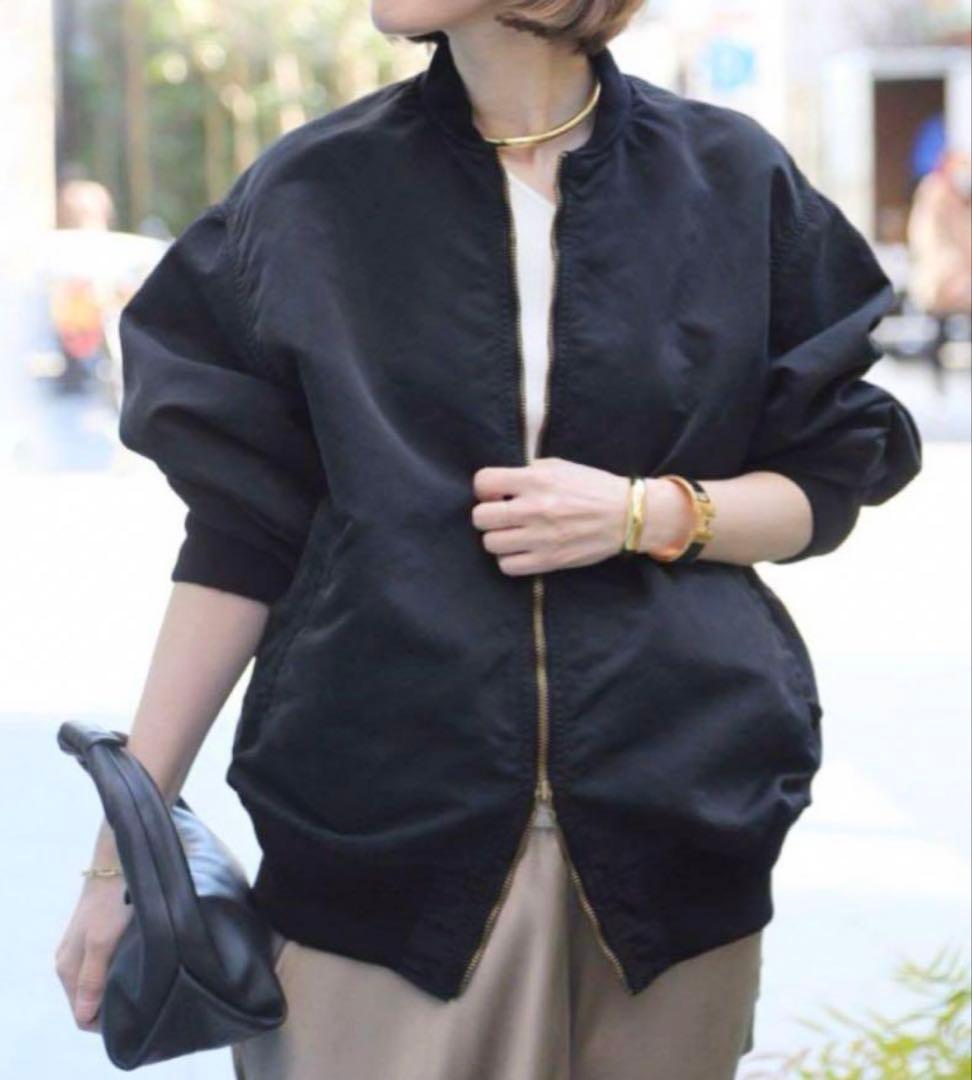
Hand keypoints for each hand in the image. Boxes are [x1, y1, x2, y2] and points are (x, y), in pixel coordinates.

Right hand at [55, 869, 132, 1031]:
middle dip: (111, 1003)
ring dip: (115, 986)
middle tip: (141, 996)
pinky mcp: (92, 937)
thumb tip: (84, 1016)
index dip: (105, 1020)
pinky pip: (102, 967)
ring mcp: (80, 949)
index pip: (82, 1014)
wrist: (117, 863)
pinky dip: (117, 970)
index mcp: (67, 968)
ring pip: (97, 984)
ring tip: (141, 979)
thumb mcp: (102, 942)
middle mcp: (68, 962)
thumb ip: (92, 979)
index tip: (133, 1012)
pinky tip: (134, 962)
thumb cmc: (111, 902)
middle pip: (89, 1000)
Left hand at [471, 457, 692, 574]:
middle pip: (480, 517)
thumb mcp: (558, 466)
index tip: (496, 493)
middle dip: (488, 514)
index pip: (483, 482)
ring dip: (498, 538)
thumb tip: (499, 483)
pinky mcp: (549, 561)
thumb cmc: (592, 487)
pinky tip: (521, 550)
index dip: (486, 488)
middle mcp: (533, 509)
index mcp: (535, 480)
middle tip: (502, 514)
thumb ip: (527, 471)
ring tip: (512, 533)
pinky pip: (508, 566)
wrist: (626, 515)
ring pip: (490, 543)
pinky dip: (509, 559)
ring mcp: (540, 538)